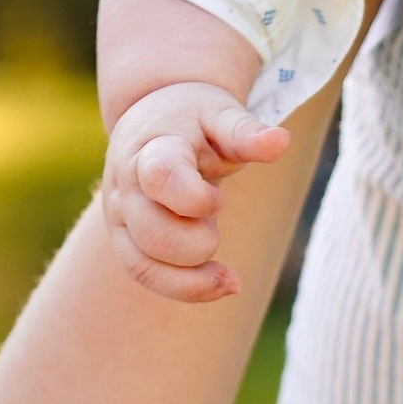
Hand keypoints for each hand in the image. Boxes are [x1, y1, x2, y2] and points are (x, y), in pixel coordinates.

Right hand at [102, 81, 290, 303]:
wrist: (152, 119)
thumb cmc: (193, 118)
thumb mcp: (221, 113)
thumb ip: (246, 131)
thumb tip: (282, 142)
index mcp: (151, 148)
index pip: (160, 178)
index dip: (194, 198)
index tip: (217, 198)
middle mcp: (127, 185)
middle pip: (152, 234)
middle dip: (196, 243)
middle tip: (219, 218)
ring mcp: (120, 216)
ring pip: (142, 265)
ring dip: (191, 280)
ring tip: (229, 279)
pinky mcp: (126, 239)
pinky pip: (145, 275)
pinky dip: (184, 289)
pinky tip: (220, 285)